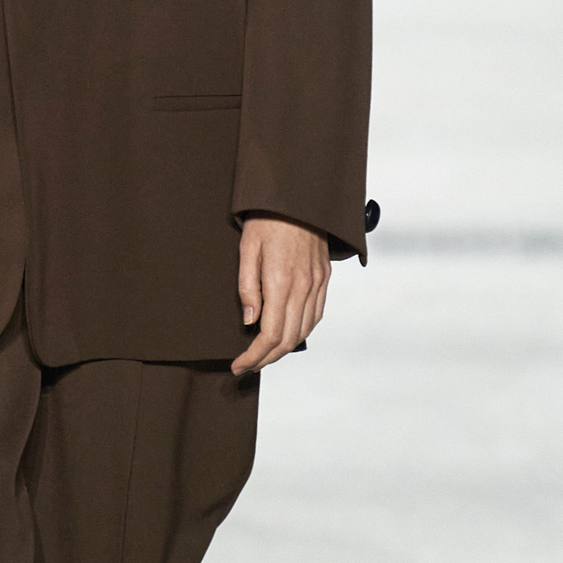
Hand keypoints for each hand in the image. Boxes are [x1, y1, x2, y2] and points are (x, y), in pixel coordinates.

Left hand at [231, 216, 329, 373]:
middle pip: (289, 339)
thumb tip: (250, 322)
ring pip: (305, 331)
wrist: (299, 197)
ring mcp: (318, 283)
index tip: (238, 365)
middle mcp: (304, 287)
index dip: (254, 356)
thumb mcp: (247, 249)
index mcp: (282, 282)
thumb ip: (247, 287)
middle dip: (266, 359)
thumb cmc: (267, 219)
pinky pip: (316, 315)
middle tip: (247, 366)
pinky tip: (287, 335)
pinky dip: (301, 332)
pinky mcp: (324, 278)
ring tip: (263, 355)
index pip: (271, 334)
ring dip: (284, 349)